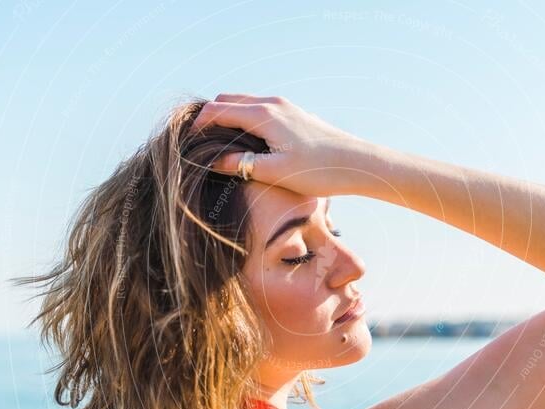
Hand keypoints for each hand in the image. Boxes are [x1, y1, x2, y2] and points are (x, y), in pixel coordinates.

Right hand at [192, 94, 374, 196]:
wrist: (357, 164)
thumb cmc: (318, 170)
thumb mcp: (275, 172)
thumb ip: (242, 165)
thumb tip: (214, 161)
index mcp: (263, 115)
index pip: (218, 111)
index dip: (199, 125)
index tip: (188, 144)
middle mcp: (272, 103)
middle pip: (229, 100)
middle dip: (210, 117)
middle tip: (199, 141)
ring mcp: (285, 106)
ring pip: (245, 102)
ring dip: (228, 116)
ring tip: (219, 142)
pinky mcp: (294, 114)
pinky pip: (260, 108)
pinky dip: (244, 118)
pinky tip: (246, 141)